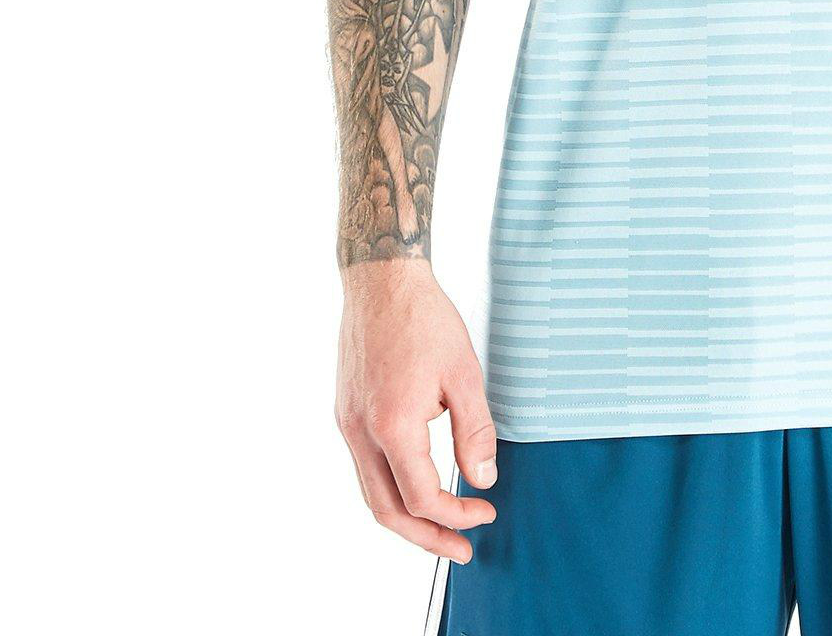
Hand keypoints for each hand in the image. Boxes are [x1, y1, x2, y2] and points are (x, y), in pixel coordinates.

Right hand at [335, 258, 499, 560]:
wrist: (382, 280)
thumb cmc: (425, 319)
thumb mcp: (464, 374)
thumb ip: (474, 432)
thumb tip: (483, 480)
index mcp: (392, 425)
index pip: (421, 497)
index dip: (456, 514)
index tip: (485, 513)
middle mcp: (361, 432)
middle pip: (387, 511)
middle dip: (425, 538)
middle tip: (459, 550)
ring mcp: (347, 424)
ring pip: (371, 493)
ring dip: (406, 518)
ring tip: (440, 528)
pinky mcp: (346, 412)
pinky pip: (365, 467)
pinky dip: (391, 488)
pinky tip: (418, 485)